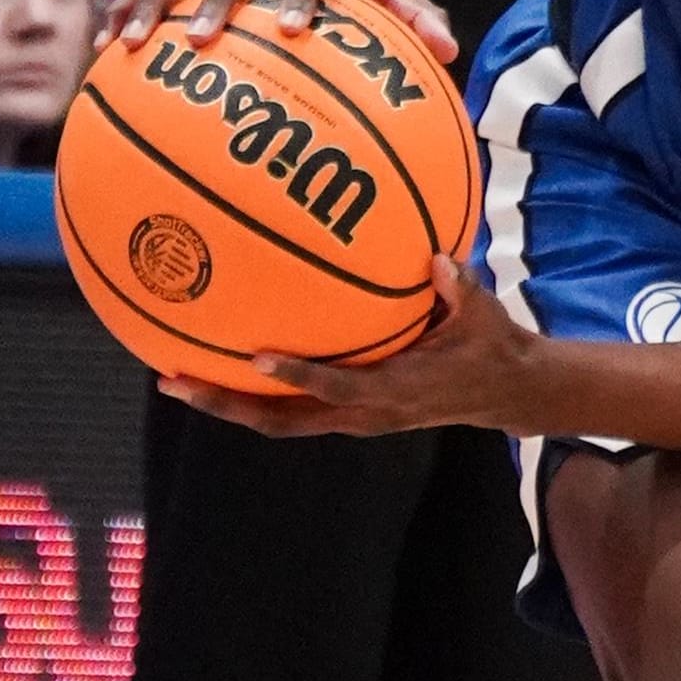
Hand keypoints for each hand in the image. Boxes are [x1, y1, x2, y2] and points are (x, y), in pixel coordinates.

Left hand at [158, 257, 551, 436]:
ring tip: (176, 381)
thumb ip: (457, 287)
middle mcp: (365, 413)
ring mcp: (353, 419)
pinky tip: (223, 372)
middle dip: (226, 404)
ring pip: (278, 422)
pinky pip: (291, 412)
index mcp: (395, 390)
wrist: (504, 392)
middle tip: (175, 382)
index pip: (338, 387)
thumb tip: (436, 258)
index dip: (298, 376)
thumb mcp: (482, 314)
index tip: (257, 357)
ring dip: (227, 405)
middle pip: (282, 420)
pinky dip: (253, 397)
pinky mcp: (349, 415)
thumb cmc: (491, 347)